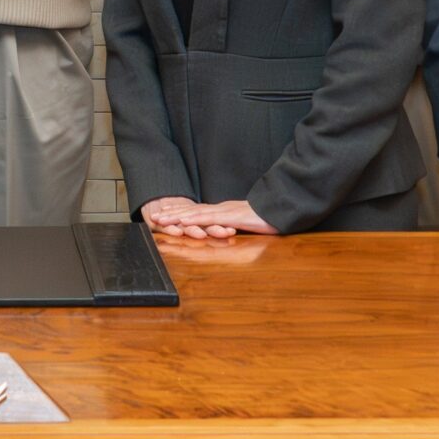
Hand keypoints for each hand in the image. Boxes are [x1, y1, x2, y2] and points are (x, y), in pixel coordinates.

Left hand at [143, 197, 274, 239]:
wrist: (284, 207)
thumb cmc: (269, 217)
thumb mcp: (248, 222)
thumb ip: (237, 225)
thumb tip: (227, 231)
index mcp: (224, 211)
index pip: (198, 212)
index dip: (181, 213)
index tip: (166, 214)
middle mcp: (221, 209)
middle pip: (192, 211)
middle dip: (172, 214)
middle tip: (154, 216)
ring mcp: (225, 212)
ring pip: (195, 214)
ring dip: (176, 217)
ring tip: (160, 219)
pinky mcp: (232, 216)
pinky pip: (209, 219)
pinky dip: (193, 220)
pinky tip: (182, 222)